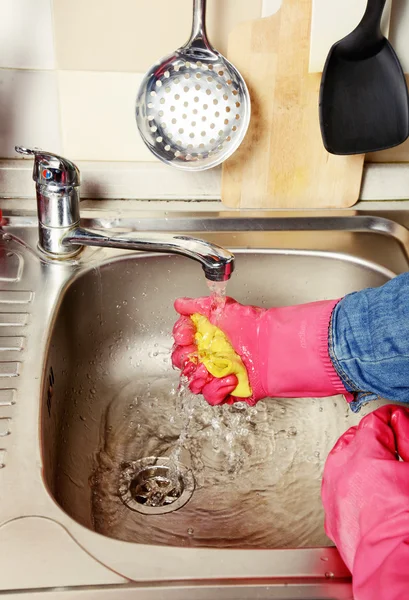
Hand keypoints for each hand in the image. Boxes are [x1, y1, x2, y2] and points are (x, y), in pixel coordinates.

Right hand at [172, 295, 347, 405]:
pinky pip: (213, 396)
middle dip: (186, 360)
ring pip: (194, 383)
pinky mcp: (232, 390)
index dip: (181, 337)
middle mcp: (213, 354)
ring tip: (211, 370)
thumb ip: (198, 306)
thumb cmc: (255, 326)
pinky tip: (230, 380)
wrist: (277, 347)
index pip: (182, 340)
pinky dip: (217, 390)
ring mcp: (221, 373)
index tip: (186, 334)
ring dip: (199, 377)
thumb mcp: (223, 309)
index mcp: (209, 336)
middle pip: (184, 363)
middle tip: (195, 356)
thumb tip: (180, 304)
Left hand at [322, 405, 408, 598]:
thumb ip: (408, 439)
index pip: (373, 422)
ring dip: (356, 461)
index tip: (397, 420)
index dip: (389, 419)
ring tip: (380, 470)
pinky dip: (349, 487)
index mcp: (365, 456)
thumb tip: (399, 420)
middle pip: (352, 439)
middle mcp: (341, 472)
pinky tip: (368, 495)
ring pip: (339, 464)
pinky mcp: (332, 517)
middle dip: (370, 437)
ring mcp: (332, 496)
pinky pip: (336, 491)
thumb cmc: (408, 524)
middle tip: (391, 444)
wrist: (398, 565)